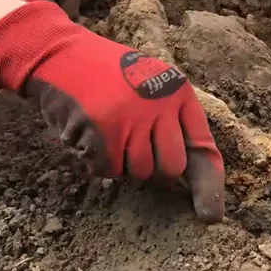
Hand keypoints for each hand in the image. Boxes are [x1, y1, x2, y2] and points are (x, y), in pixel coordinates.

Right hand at [0, 1, 225, 221]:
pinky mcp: (102, 133)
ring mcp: (132, 119)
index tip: (210, 216)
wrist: (60, 54)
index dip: (207, 184)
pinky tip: (88, 133)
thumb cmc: (106, 75)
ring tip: (108, 132)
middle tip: (133, 153)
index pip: (201, 145)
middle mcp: (160, 104)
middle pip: (171, 167)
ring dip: (121, 163)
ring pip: (138, 172)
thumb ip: (170, 118)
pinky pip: (107, 170)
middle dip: (154, 172)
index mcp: (177, 91)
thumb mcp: (149, 83)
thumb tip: (183, 170)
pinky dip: (95, 161)